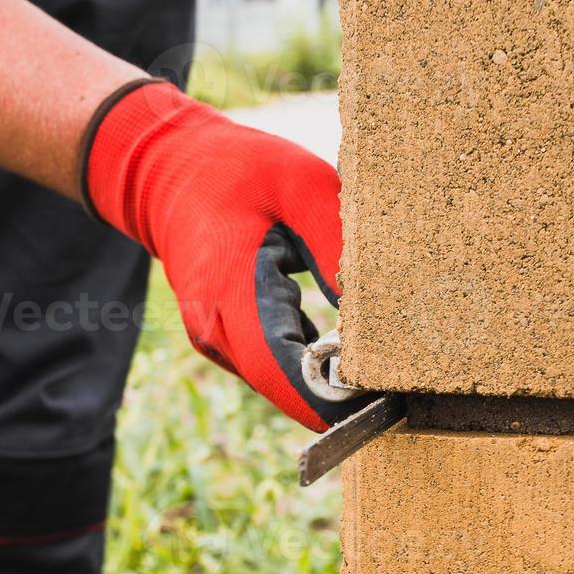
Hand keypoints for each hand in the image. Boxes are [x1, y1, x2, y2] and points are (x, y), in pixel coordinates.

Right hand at [82, 80, 367, 431]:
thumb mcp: (300, 184)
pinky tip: (351, 348)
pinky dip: (309, 358)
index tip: (379, 403)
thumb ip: (335, 243)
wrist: (171, 170)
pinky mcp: (227, 334)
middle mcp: (216, 327)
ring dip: (326, 378)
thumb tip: (372, 307)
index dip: (326, 397)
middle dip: (339, 395)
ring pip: (279, 377)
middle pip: (284, 384)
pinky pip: (273, 360)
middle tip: (401, 392)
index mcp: (228, 290)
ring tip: (385, 370)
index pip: (278, 368)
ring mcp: (217, 336)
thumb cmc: (238, 170)